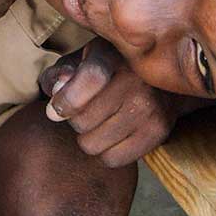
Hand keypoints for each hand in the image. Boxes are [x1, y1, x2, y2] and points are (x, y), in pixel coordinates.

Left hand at [39, 39, 187, 167]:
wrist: (158, 75)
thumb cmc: (107, 69)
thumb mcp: (79, 61)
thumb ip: (59, 74)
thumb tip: (57, 90)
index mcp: (113, 56)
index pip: (90, 79)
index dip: (66, 100)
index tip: (57, 108)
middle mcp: (136, 80)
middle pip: (82, 121)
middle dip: (76, 119)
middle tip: (87, 110)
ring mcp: (150, 106)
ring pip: (92, 144)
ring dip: (90, 137)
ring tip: (101, 121)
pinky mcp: (159, 130)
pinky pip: (113, 159)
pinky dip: (107, 152)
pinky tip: (114, 135)